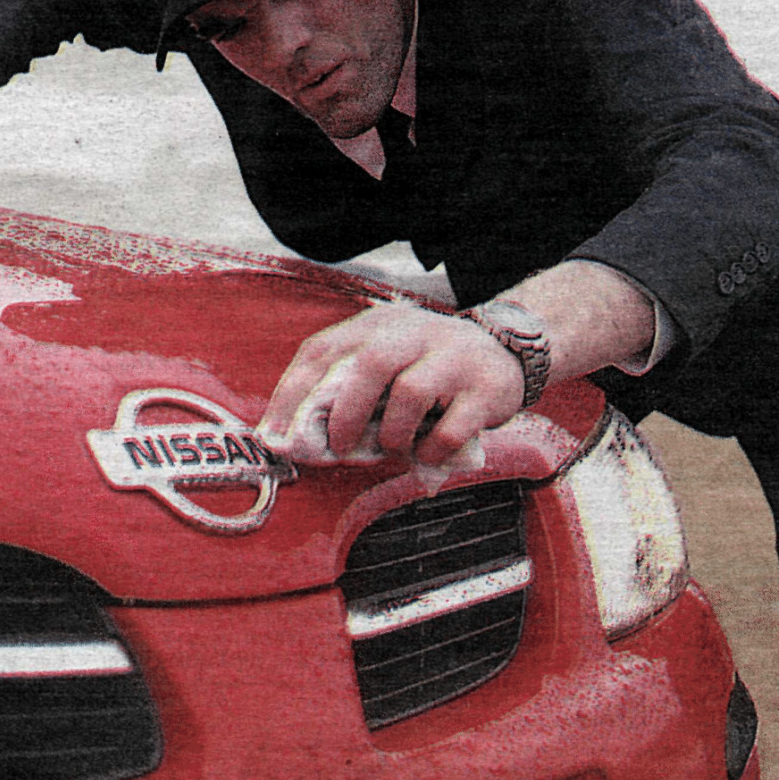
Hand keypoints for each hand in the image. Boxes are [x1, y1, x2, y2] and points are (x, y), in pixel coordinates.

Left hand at [259, 303, 525, 476]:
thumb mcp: (385, 359)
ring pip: (410, 394)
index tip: (274, 435)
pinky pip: (450, 428)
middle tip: (337, 447)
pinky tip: (426, 455)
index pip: (323, 350)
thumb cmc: (427, 366)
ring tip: (392, 448)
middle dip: (344, 415)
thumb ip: (346, 386)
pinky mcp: (484, 389)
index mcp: (377, 324)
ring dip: (393, 435)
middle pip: (369, 366)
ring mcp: (453, 358)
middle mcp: (414, 332)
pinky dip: (431, 451)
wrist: (504, 351)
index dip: (292, 394)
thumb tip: (294, 436)